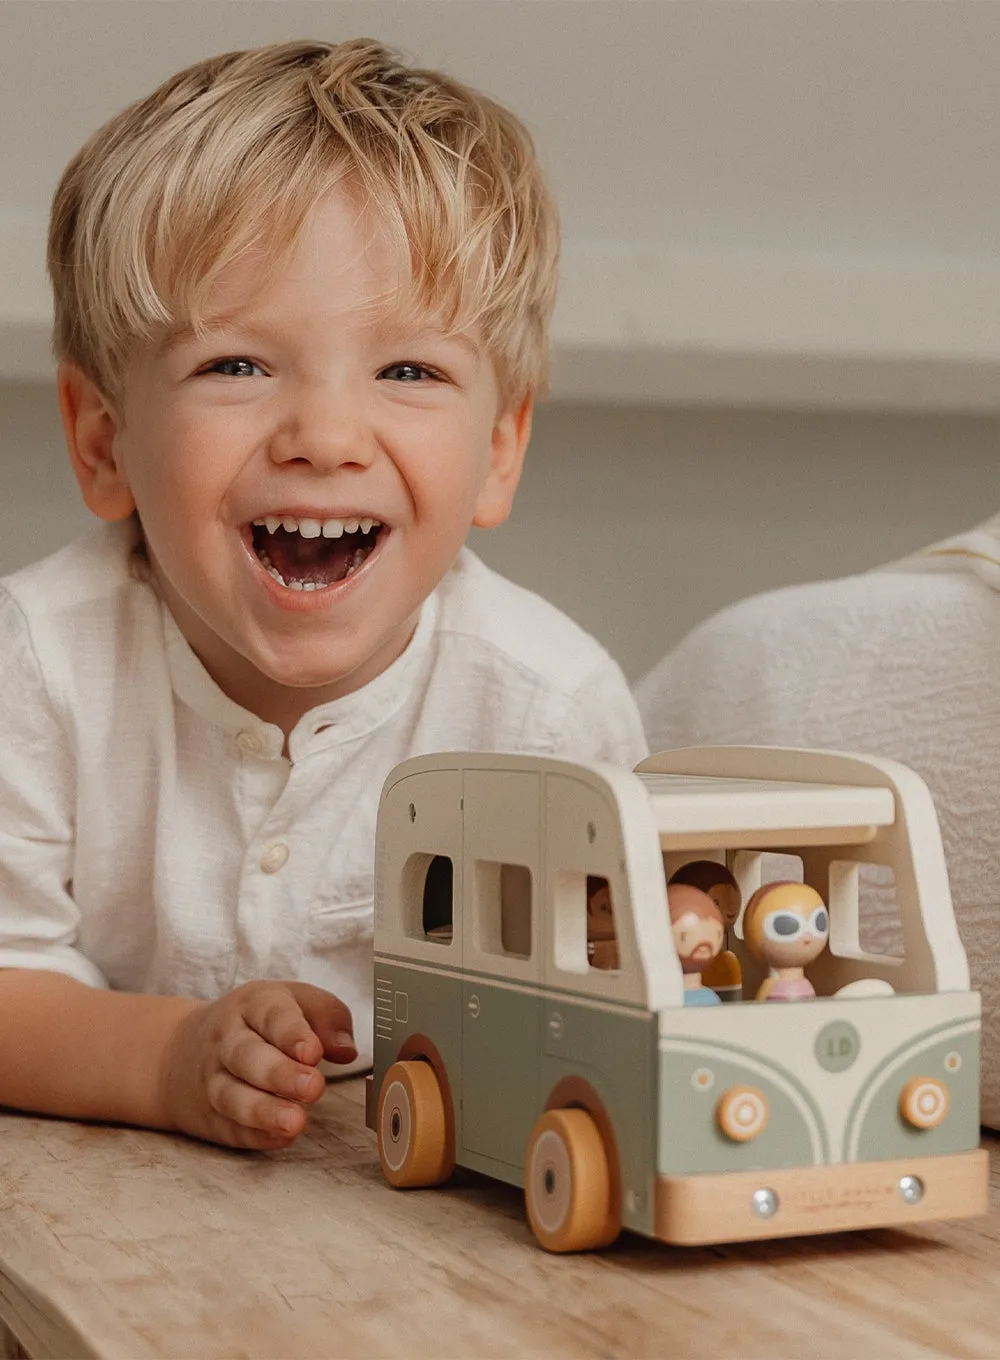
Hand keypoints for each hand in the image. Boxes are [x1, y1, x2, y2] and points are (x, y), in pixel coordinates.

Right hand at [158, 980, 356, 1149]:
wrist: (184, 1047)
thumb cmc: (259, 1022)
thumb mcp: (295, 1001)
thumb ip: (327, 1017)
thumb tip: (346, 1049)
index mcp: (253, 1004)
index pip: (271, 1015)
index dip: (292, 1034)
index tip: (314, 1053)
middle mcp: (227, 1040)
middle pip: (247, 1056)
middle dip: (280, 1074)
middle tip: (313, 1088)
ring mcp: (213, 1079)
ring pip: (231, 1096)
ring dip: (264, 1111)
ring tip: (296, 1122)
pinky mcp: (210, 1115)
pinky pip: (229, 1127)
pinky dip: (254, 1135)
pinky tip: (280, 1137)